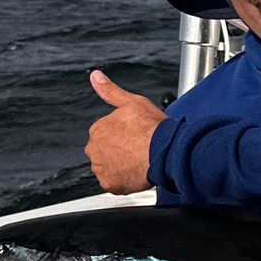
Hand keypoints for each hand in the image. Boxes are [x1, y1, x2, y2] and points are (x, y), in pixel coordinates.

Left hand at [85, 70, 166, 193]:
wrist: (165, 152)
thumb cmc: (152, 128)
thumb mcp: (132, 102)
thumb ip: (110, 91)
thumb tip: (95, 76)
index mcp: (98, 129)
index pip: (105, 133)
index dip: (123, 135)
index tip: (136, 136)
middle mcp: (95, 149)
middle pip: (105, 151)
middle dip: (119, 151)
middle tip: (138, 150)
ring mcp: (102, 168)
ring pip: (109, 167)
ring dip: (121, 165)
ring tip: (140, 161)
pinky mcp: (110, 184)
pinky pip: (114, 182)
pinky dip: (124, 179)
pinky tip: (137, 172)